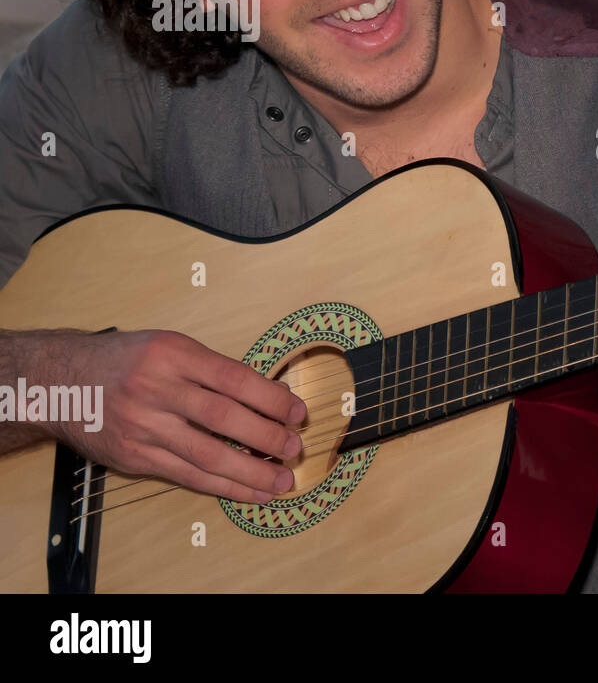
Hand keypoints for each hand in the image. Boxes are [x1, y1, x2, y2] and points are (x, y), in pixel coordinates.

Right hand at [35, 329, 304, 502]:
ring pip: (206, 455)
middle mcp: (157, 390)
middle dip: (266, 437)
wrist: (59, 382)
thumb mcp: (171, 346)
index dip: (271, 399)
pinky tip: (248, 491)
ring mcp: (143, 427)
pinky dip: (222, 486)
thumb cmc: (126, 360)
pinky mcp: (135, 457)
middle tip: (294, 448)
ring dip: (250, 472)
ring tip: (280, 480)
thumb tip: (271, 397)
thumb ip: (215, 370)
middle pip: (223, 418)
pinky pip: (186, 476)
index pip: (234, 379)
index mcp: (173, 355)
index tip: (297, 412)